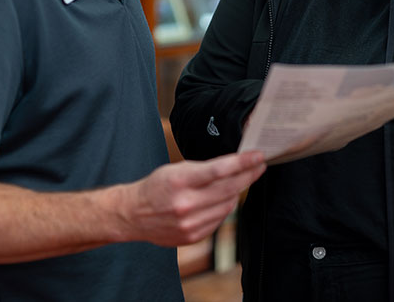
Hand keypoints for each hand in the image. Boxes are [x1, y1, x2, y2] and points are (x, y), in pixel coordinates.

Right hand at [115, 150, 264, 245]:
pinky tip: (223, 199)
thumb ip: (204, 170)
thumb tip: (234, 167)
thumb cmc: (156, 187)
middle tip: (260, 165)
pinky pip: (220, 219)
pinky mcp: (193, 236)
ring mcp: (190, 224)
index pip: (220, 170)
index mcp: (180, 181)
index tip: (258, 156)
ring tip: (242, 180)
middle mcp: (186, 204)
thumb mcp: (176, 170)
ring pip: (228, 205)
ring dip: (237, 191)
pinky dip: (225, 207)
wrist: (134, 215)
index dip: (243, 162)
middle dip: (249, 175)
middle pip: (229, 188)